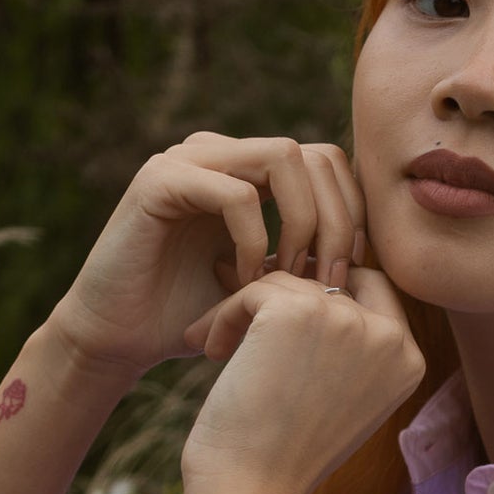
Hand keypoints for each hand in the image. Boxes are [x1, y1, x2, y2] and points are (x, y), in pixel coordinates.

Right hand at [49, 133, 365, 380]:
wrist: (116, 340)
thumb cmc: (192, 320)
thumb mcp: (269, 288)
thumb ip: (309, 260)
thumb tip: (377, 260)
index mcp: (248, 171)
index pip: (329, 163)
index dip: (354, 214)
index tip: (351, 276)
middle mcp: (220, 153)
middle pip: (317, 153)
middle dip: (340, 221)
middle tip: (331, 282)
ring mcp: (187, 159)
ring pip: (283, 157)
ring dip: (304, 224)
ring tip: (293, 280)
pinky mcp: (158, 181)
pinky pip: (233, 193)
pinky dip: (254, 241)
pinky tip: (247, 283)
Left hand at [177, 265, 425, 493]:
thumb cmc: (284, 456)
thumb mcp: (342, 399)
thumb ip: (350, 346)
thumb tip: (319, 281)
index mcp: (409, 359)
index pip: (373, 289)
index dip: (324, 297)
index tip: (281, 324)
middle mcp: (388, 336)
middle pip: (326, 284)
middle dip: (279, 302)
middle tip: (242, 329)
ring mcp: (345, 320)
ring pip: (284, 283)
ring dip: (244, 312)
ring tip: (219, 351)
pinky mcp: (295, 312)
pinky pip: (252, 290)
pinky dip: (223, 315)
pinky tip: (212, 352)